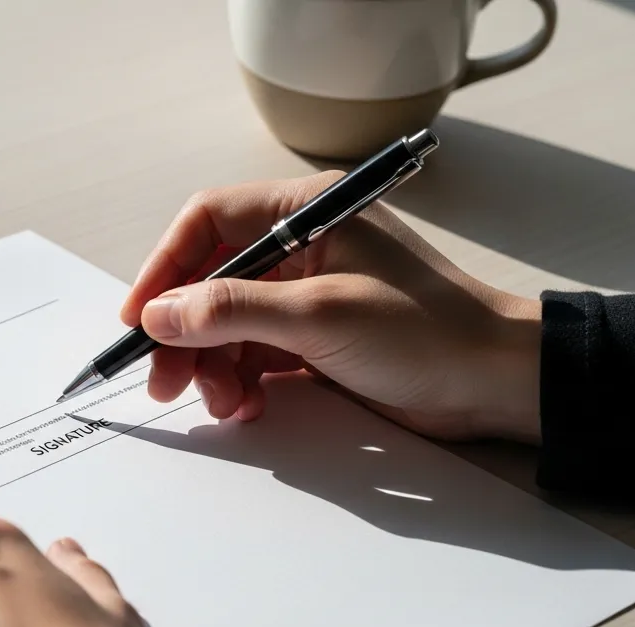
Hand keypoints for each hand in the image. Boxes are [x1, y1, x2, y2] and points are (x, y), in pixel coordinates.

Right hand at [122, 172, 542, 443]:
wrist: (495, 382)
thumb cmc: (425, 331)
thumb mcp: (318, 315)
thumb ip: (231, 311)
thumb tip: (158, 315)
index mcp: (306, 211)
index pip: (207, 223)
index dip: (164, 268)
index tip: (139, 319)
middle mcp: (302, 245)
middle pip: (210, 281)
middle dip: (184, 333)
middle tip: (163, 381)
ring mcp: (307, 294)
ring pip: (228, 325)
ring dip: (214, 367)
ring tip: (226, 405)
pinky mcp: (316, 339)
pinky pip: (255, 355)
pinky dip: (242, 383)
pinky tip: (248, 407)